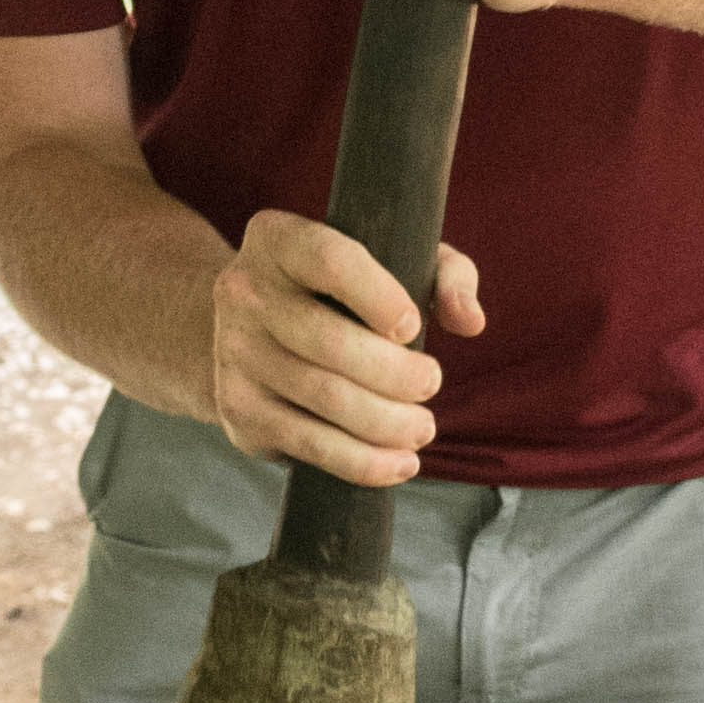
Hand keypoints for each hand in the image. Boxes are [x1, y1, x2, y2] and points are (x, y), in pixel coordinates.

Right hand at [210, 207, 483, 485]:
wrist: (250, 332)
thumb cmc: (340, 291)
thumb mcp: (392, 259)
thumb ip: (444, 275)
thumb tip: (469, 320)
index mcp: (278, 239)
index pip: (330, 261)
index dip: (379, 297)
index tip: (413, 326)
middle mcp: (244, 292)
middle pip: (329, 341)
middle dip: (396, 373)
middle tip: (431, 384)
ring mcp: (234, 352)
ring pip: (323, 397)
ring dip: (387, 423)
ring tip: (422, 428)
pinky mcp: (238, 408)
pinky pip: (308, 443)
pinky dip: (362, 461)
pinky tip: (399, 463)